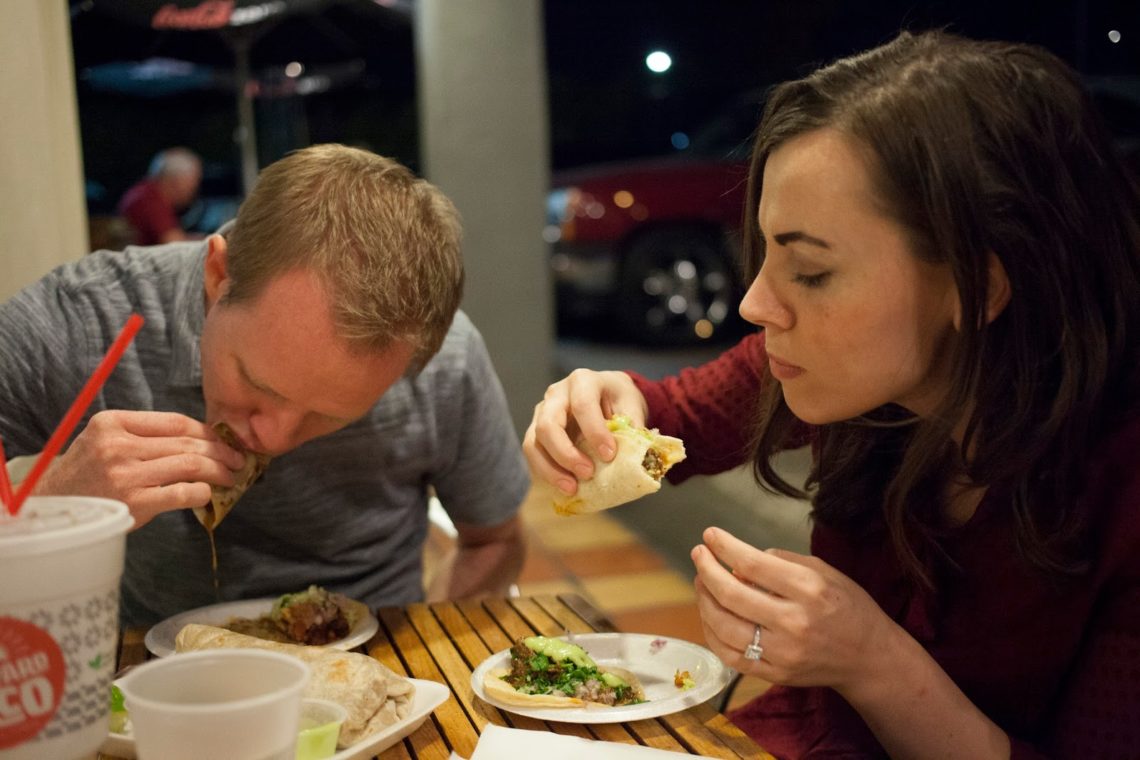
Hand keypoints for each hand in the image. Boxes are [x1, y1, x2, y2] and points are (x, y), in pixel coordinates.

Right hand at [31, 410, 247, 528]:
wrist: (54, 508)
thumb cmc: (86, 474)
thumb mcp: (104, 440)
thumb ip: (143, 435)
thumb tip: (200, 438)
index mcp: (113, 423)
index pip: (175, 422)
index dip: (207, 430)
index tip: (223, 439)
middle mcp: (118, 446)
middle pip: (187, 443)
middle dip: (221, 450)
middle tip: (238, 458)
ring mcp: (126, 475)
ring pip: (190, 465)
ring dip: (219, 470)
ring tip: (231, 476)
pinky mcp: (135, 503)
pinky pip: (182, 493)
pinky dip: (203, 492)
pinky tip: (210, 494)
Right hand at [523, 369, 646, 495]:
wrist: (608, 395)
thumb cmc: (619, 400)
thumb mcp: (632, 406)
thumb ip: (632, 428)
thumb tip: (634, 457)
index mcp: (583, 381)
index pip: (583, 405)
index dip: (594, 432)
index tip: (609, 456)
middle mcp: (556, 394)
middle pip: (548, 424)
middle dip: (566, 454)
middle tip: (587, 474)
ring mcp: (542, 412)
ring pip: (534, 442)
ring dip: (551, 469)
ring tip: (572, 488)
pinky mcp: (537, 431)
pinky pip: (534, 454)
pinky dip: (546, 472)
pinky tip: (564, 486)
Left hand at [691, 527, 900, 693]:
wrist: (870, 658)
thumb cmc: (848, 607)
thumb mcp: (824, 571)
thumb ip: (782, 561)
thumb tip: (740, 561)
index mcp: (808, 589)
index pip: (752, 563)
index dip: (724, 546)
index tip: (710, 535)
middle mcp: (794, 622)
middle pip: (732, 593)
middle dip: (706, 569)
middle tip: (698, 554)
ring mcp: (783, 652)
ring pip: (723, 626)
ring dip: (704, 600)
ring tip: (701, 582)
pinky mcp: (776, 673)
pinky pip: (730, 654)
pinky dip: (712, 633)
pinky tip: (710, 614)